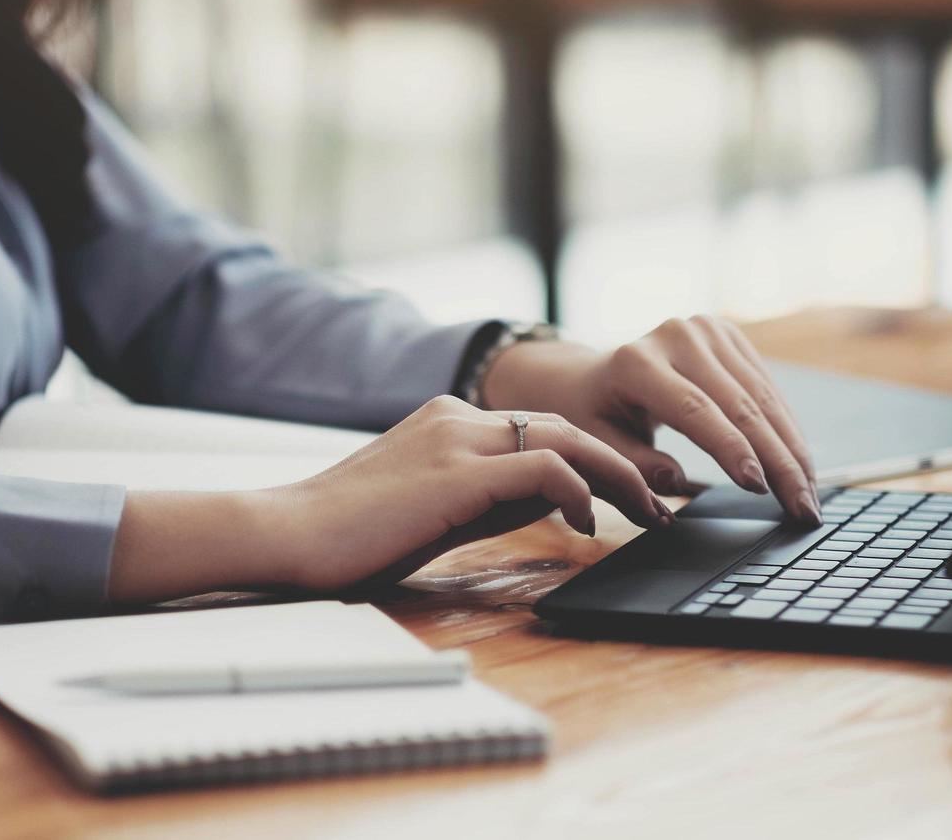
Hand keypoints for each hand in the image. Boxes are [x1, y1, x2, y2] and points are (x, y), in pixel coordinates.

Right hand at [268, 396, 670, 591]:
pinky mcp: (457, 472)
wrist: (288, 534)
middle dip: (623, 464)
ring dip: (619, 477)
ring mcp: (457, 439)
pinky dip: (579, 492)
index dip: (596, 459)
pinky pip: (544, 468)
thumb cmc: (352, 534)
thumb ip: (492, 495)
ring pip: (566, 440)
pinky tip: (589, 524)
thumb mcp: (436, 508)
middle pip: (566, 426)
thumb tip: (556, 502)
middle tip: (663, 504)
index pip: (542, 429)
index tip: (631, 495)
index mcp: (450, 419)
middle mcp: (458, 417)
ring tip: (648, 515)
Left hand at [479, 316, 820, 524]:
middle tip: (802, 510)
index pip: (694, 409)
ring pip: (762, 397)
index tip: (759, 488)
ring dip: (792, 450)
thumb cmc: (593, 415)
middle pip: (739, 405)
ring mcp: (707, 330)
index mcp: (636, 361)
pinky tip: (801, 464)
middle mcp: (677, 336)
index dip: (730, 449)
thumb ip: (632, 465)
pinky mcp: (729, 336)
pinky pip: (767, 388)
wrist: (592, 375)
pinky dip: (786, 429)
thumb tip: (677, 482)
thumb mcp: (597, 444)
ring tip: (809, 496)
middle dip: (777, 462)